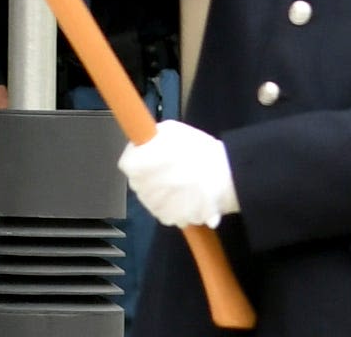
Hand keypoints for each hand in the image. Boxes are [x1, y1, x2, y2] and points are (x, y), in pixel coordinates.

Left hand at [119, 120, 238, 229]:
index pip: (126, 164)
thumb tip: (142, 145)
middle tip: (168, 166)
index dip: (137, 157)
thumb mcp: (170, 130)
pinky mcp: (170, 221)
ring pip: (151, 198)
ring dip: (160, 191)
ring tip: (181, 181)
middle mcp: (142, 189)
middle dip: (148, 174)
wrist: (224, 177)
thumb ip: (150, 138)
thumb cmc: (197, 150)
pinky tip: (186, 195)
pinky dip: (173, 205)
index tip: (148, 154)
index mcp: (138, 165)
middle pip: (138, 182)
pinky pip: (166, 211)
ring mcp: (156, 207)